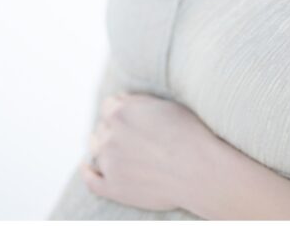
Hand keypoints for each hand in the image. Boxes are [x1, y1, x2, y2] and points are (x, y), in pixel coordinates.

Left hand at [80, 91, 215, 212]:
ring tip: (122, 153)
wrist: (202, 172)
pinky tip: (87, 168)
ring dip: (104, 149)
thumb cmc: (189, 135)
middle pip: (103, 128)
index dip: (122, 111)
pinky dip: (88, 173)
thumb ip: (136, 103)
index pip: (109, 106)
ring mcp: (109, 162)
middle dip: (115, 131)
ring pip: (97, 150)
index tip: (134, 120)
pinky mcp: (114, 187)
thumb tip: (121, 101)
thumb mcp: (163, 106)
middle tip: (137, 140)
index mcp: (118, 112)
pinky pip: (91, 180)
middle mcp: (109, 135)